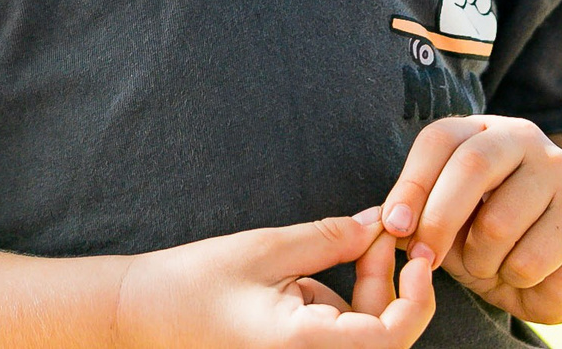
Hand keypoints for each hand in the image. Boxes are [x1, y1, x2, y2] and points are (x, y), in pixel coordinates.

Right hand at [113, 210, 434, 348]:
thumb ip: (331, 239)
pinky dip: (345, 300)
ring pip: (366, 332)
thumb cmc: (196, 284)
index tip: (416, 252)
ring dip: (371, 289)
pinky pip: (341, 332)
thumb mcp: (269, 249)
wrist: (144, 315)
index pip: (392, 338)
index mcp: (305, 346)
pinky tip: (326, 263)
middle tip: (379, 229)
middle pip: (385, 335)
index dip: (417, 297)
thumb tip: (380, 225)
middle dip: (392, 281)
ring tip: (351, 238)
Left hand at [378, 115, 561, 324]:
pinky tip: (519, 271)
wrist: (559, 269)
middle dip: (438, 219)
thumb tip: (385, 222)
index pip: (439, 139)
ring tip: (486, 264)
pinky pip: (528, 258)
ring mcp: (556, 171)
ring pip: (497, 222)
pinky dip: (512, 277)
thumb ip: (419, 215)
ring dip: (479, 260)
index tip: (393, 225)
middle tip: (423, 257)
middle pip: (470, 166)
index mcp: (480, 129)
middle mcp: (521, 138)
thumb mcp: (448, 224)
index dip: (411, 183)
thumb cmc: (491, 241)